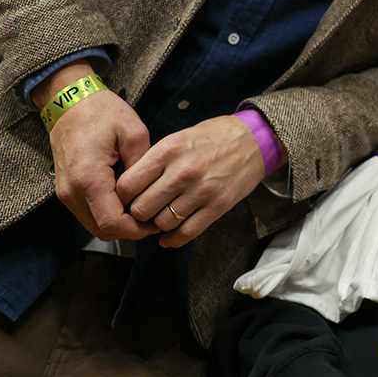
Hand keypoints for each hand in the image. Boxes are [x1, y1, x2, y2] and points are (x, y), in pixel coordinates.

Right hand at [39, 64, 157, 240]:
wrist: (69, 101)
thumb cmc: (103, 112)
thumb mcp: (133, 133)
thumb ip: (142, 166)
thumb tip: (150, 192)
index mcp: (89, 178)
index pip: (112, 223)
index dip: (136, 230)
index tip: (158, 222)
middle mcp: (72, 192)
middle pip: (101, 230)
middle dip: (129, 231)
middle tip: (155, 220)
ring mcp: (65, 193)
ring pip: (93, 225)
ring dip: (118, 224)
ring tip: (144, 211)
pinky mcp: (65, 189)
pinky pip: (88, 213)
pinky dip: (107, 214)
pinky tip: (127, 203)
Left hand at [116, 114, 266, 247]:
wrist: (254, 139)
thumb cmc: (213, 137)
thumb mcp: (178, 138)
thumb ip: (154, 161)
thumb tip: (129, 189)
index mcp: (168, 151)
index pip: (127, 185)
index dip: (123, 196)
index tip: (128, 198)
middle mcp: (182, 172)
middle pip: (141, 209)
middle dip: (139, 213)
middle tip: (144, 210)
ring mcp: (201, 191)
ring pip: (162, 223)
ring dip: (158, 224)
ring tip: (162, 217)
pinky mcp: (217, 206)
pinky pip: (186, 233)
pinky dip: (173, 239)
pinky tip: (169, 235)